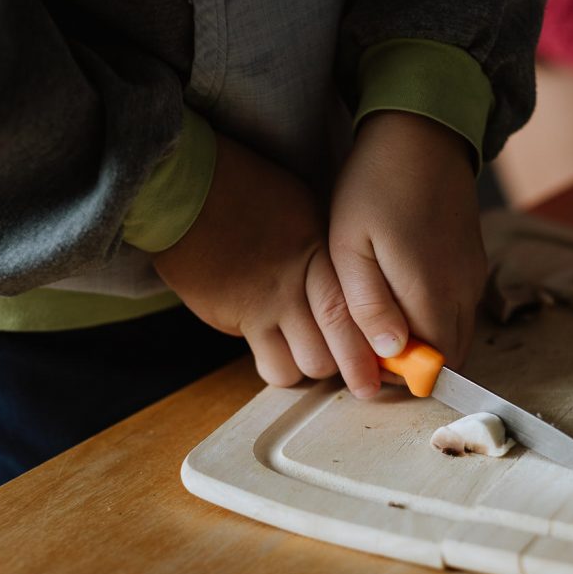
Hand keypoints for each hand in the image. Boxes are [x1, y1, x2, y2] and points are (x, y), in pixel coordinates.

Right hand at [154, 135, 377, 393]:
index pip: (356, 306)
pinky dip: (276, 363)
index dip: (375, 339)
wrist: (181, 192)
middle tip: (363, 382)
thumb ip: (324, 248)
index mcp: (318, 249)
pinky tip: (277, 350)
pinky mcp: (233, 321)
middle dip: (353, 370)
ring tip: (310, 356)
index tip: (391, 357)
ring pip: (302, 365)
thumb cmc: (240, 191)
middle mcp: (295, 282)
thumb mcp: (299, 207)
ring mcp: (263, 305)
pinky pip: (265, 361)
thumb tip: (349, 282)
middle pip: (337, 345)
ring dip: (310, 367)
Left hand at [329, 111, 487, 376]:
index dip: (399, 377)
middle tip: (371, 343)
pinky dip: (436, 319)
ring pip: (458, 336)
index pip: (429, 367)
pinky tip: (401, 293)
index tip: (367, 362)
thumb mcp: (350, 246)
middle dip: (413, 365)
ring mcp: (475, 277)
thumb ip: (368, 305)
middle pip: (450, 358)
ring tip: (382, 316)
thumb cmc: (374, 186)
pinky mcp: (476, 264)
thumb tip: (391, 355)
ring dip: (425, 342)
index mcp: (431, 292)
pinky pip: (461, 310)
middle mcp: (464, 292)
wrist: (421, 133)